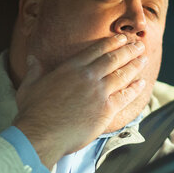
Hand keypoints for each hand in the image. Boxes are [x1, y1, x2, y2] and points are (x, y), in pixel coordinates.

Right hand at [13, 34, 147, 168]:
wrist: (42, 134)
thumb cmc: (34, 112)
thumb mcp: (30, 86)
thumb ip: (35, 70)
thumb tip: (32, 59)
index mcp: (71, 68)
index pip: (96, 50)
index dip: (112, 42)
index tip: (122, 38)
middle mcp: (88, 76)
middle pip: (113, 59)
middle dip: (128, 50)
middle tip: (139, 45)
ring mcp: (99, 92)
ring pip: (122, 74)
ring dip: (135, 65)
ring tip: (143, 59)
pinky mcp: (106, 110)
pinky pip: (125, 96)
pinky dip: (135, 89)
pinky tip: (141, 84)